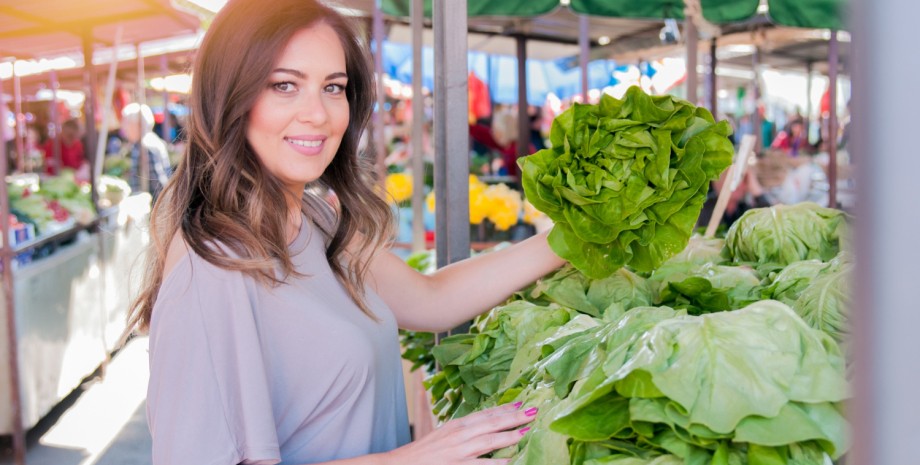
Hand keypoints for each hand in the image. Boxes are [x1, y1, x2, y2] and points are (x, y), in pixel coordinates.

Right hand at [383, 402, 536, 464]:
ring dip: (510, 436)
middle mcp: (458, 436)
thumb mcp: (443, 436)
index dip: (504, 408)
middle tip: (533, 411)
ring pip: (489, 442)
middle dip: (513, 417)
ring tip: (527, 431)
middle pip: (491, 424)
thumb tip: (484, 428)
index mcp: (455, 426)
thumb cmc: (423, 454)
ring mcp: (458, 453)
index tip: (521, 402)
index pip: (485, 414)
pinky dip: (497, 463)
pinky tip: (511, 461)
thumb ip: (463, 432)